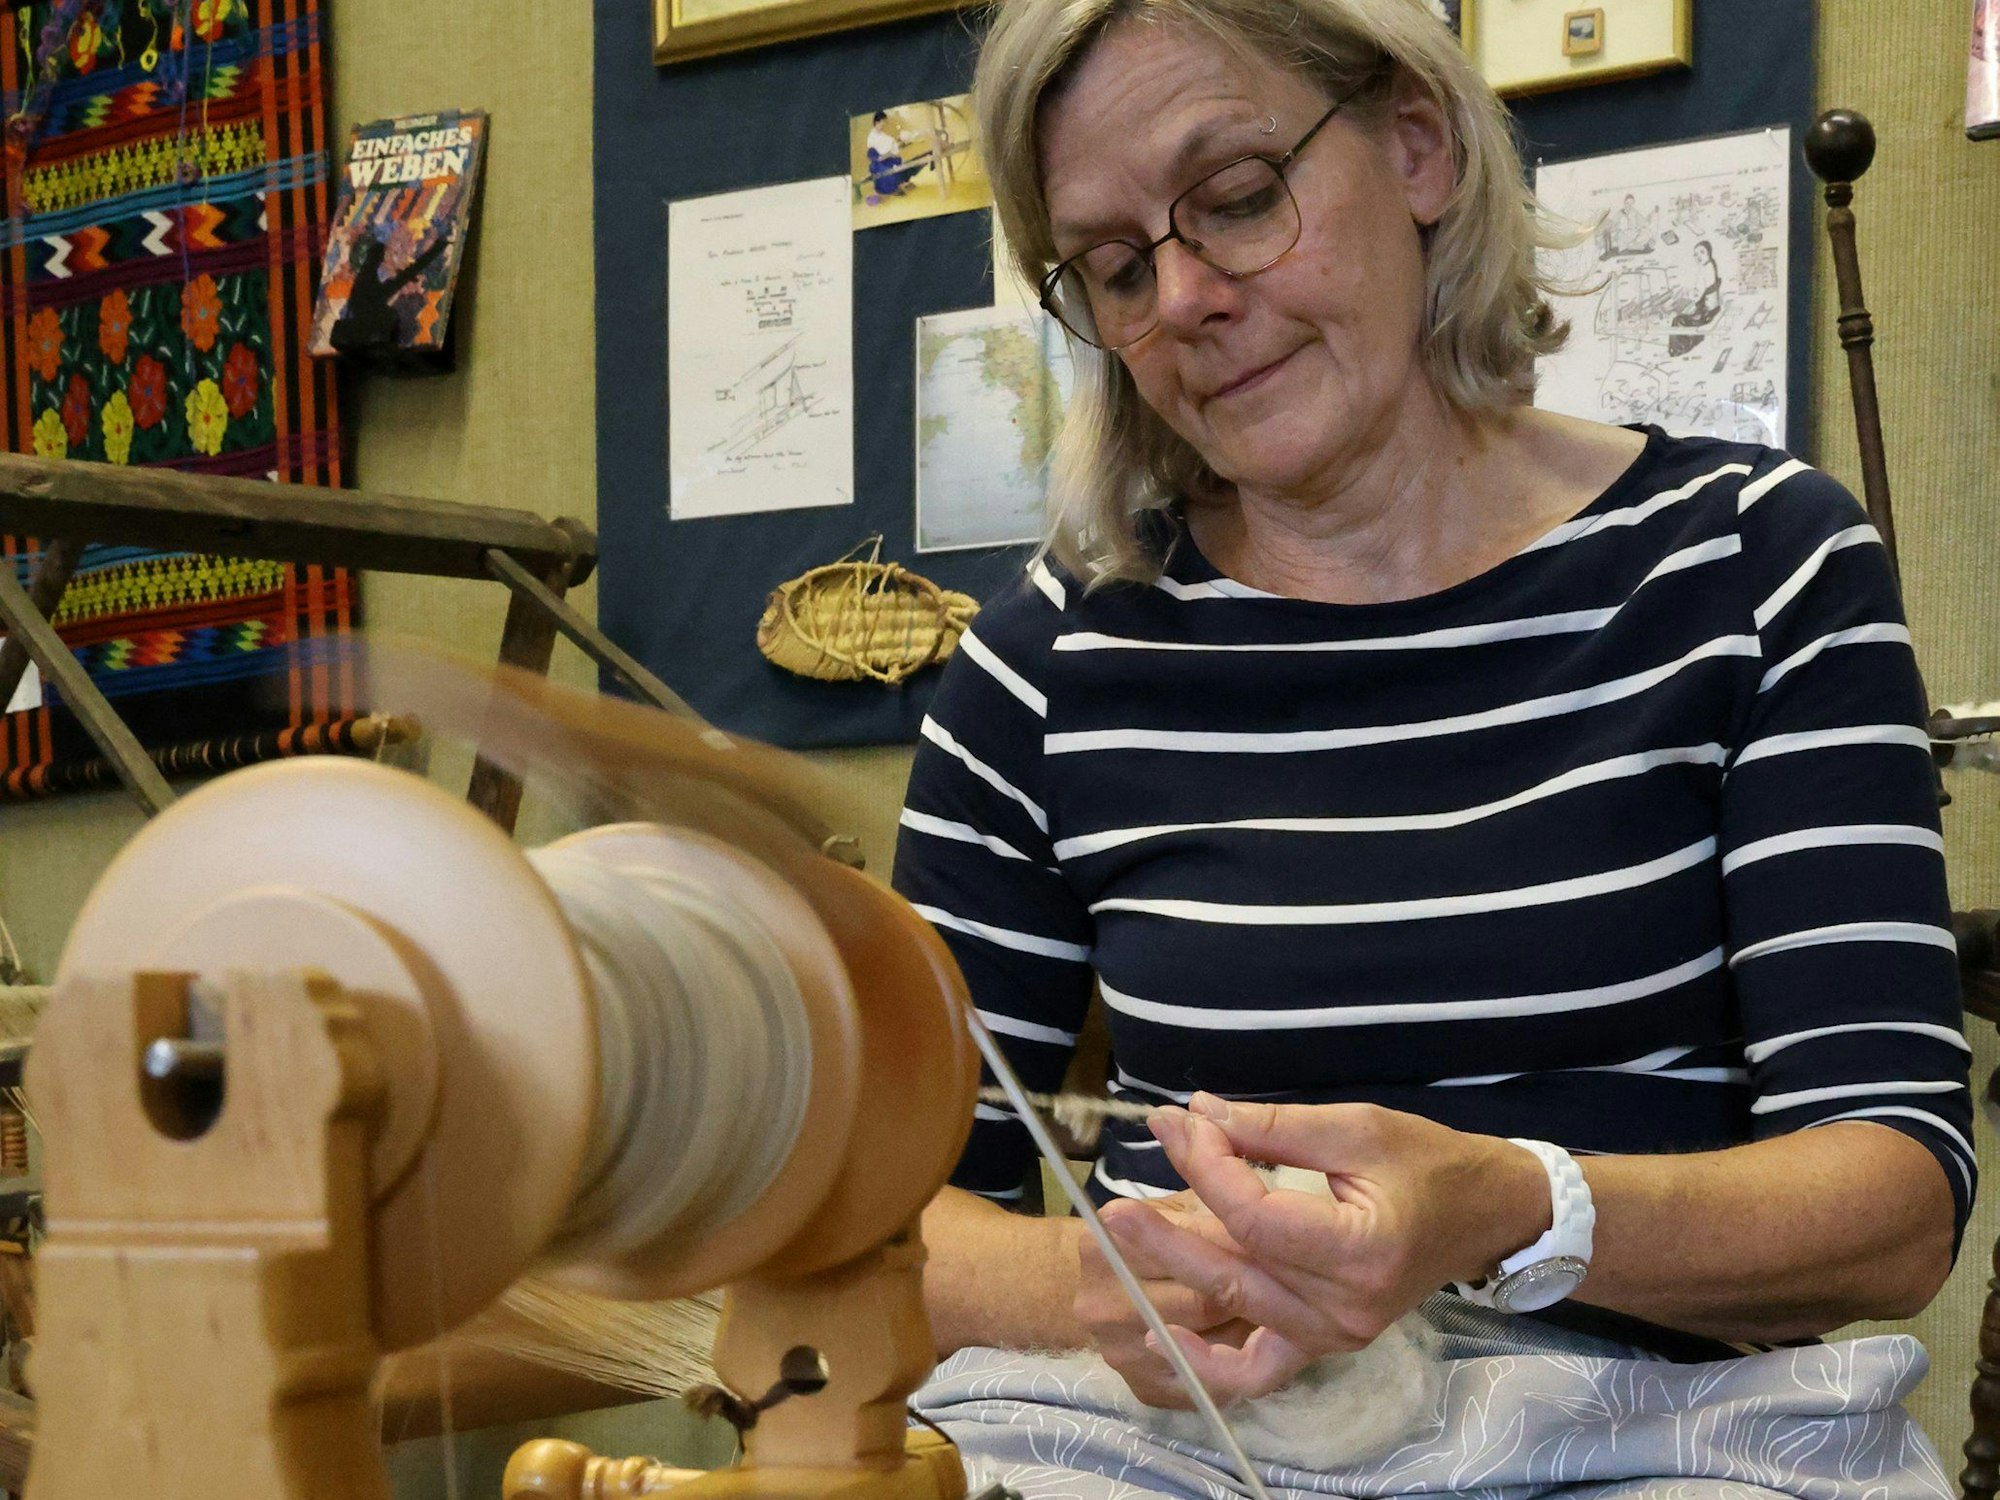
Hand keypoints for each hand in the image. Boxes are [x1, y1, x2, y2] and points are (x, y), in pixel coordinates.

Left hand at [1104, 1094, 1548, 1402]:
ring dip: (1176, 1269)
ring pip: (1237, 1306)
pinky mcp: (1325, 1344)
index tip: (1181, 1124)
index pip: (1257, 1217)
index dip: (1209, 1169)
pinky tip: (1164, 1335)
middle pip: (1235, 1268)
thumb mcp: (1357, 1127)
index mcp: (1363, 1248)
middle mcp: (1348, 1307)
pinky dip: (1210, 1360)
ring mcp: (1336, 1335)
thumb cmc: (1429, 1163)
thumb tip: (1196, 1114)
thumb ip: (1273, 1128)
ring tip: (1123, 1237)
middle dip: (1167, 1227)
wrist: (1485, 1215)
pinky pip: (1259, 1367)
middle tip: (1115, 1196)